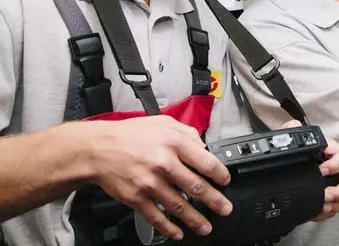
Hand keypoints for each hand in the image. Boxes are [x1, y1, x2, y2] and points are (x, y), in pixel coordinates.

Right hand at [89, 116, 232, 240]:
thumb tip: (204, 147)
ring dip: (195, 219)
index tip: (226, 181)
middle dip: (215, 201)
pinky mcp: (136, 198)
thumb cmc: (129, 134)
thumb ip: (186, 132)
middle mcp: (164, 163)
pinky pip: (156, 217)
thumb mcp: (162, 122)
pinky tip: (177, 232)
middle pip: (196, 187)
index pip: (205, 161)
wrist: (96, 149)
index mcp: (173, 143)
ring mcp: (150, 183)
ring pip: (179, 206)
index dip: (220, 174)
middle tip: (225, 209)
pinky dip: (168, 227)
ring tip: (206, 226)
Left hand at [279, 121, 338, 220]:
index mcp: (332, 153)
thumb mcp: (295, 139)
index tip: (321, 171)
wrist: (295, 168)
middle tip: (327, 195)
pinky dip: (330, 211)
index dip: (336, 164)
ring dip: (338, 203)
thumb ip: (293, 129)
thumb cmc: (301, 152)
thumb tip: (295, 126)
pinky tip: (319, 212)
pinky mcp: (334, 196)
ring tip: (323, 207)